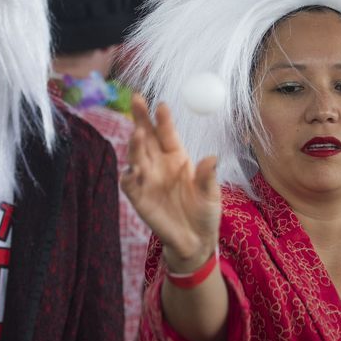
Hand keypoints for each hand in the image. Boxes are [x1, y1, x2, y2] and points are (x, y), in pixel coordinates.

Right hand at [120, 94, 220, 271]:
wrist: (195, 241)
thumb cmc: (205, 212)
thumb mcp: (211, 194)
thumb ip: (207, 177)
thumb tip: (212, 158)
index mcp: (177, 157)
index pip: (167, 133)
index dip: (163, 119)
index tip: (161, 105)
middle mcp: (159, 164)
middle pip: (146, 137)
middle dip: (140, 118)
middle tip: (136, 100)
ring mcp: (147, 179)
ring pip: (136, 156)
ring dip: (134, 144)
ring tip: (137, 133)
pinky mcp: (139, 197)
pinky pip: (129, 184)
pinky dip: (128, 176)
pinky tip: (132, 170)